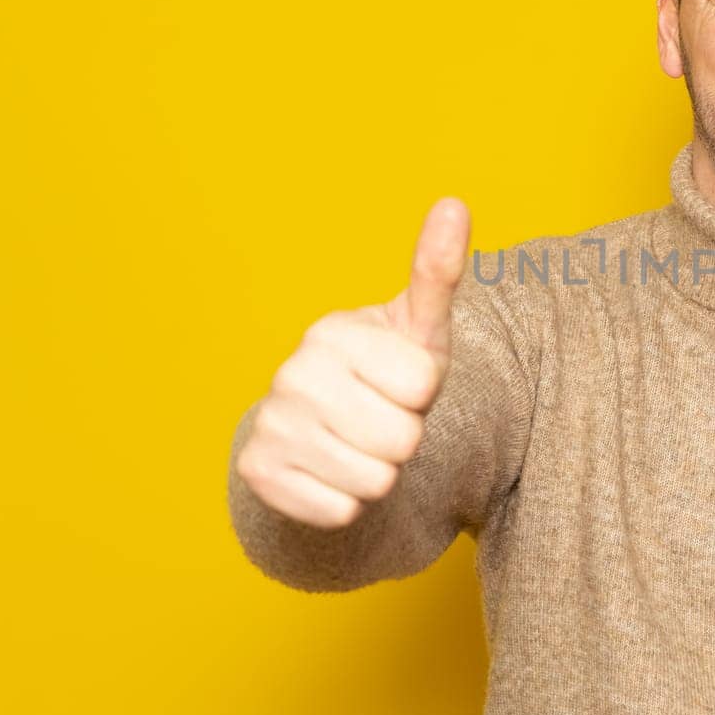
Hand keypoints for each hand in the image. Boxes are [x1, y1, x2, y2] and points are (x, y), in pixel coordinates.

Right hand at [235, 199, 470, 527]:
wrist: (324, 433)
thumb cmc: (384, 375)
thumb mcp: (419, 327)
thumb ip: (437, 271)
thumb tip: (455, 202)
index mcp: (332, 332)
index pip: (423, 383)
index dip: (423, 390)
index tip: (400, 382)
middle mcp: (291, 374)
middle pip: (403, 438)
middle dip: (405, 437)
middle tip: (380, 419)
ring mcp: (271, 425)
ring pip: (376, 481)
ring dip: (379, 473)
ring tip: (358, 445)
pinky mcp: (260, 476)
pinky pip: (343, 512)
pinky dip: (347, 502)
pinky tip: (332, 474)